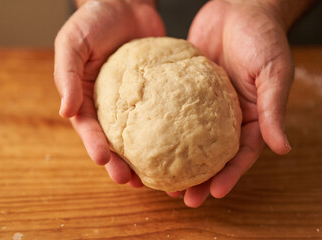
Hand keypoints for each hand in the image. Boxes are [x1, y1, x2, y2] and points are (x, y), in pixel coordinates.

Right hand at [54, 0, 164, 185]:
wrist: (125, 2)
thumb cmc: (94, 21)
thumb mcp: (72, 44)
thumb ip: (67, 75)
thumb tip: (65, 110)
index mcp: (86, 96)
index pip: (88, 127)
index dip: (94, 145)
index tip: (103, 162)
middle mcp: (110, 105)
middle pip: (113, 140)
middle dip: (119, 163)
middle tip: (129, 181)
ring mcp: (135, 101)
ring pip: (139, 135)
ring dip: (144, 158)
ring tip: (154, 178)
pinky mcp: (157, 93)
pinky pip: (162, 114)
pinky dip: (168, 133)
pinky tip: (178, 147)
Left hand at [176, 0, 295, 206]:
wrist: (238, 8)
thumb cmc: (262, 38)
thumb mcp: (272, 74)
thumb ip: (273, 109)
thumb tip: (281, 148)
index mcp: (250, 116)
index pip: (241, 154)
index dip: (229, 176)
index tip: (213, 194)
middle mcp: (226, 116)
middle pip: (211, 154)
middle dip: (199, 178)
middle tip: (181, 199)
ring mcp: (203, 105)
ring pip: (189, 139)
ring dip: (176, 161)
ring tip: (160, 181)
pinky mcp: (184, 90)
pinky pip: (171, 112)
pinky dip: (162, 129)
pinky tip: (147, 142)